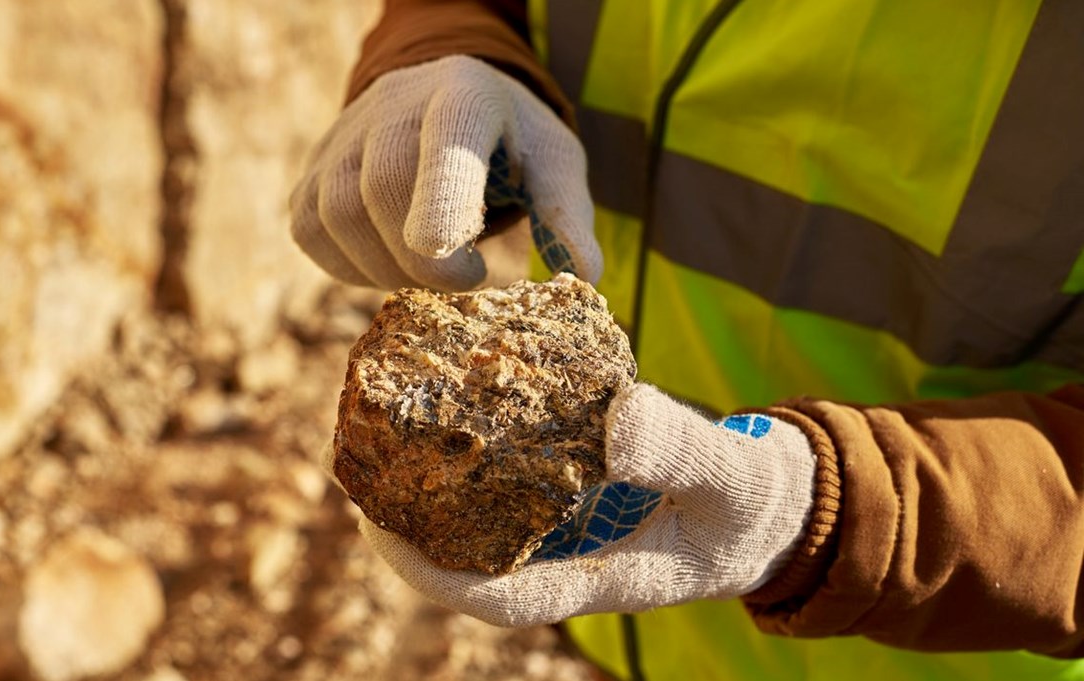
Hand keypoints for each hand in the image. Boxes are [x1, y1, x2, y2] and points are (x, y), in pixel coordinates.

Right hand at [289, 55, 601, 290]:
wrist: (440, 107)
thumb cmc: (510, 146)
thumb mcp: (553, 166)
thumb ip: (567, 214)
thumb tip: (586, 276)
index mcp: (467, 94)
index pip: (447, 141)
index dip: (440, 195)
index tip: (442, 248)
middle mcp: (394, 103)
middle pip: (385, 188)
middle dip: (426, 261)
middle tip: (468, 279)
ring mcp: (342, 135)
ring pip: (338, 215)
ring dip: (387, 269)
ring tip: (432, 271)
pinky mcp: (311, 171)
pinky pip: (311, 232)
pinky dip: (351, 266)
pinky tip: (390, 260)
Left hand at [357, 384, 816, 626]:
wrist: (777, 502)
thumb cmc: (757, 505)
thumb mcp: (733, 478)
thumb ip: (682, 451)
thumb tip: (613, 419)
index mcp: (601, 578)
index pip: (500, 595)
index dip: (432, 572)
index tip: (377, 532)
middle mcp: (573, 557)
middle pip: (472, 556)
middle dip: (409, 523)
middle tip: (358, 466)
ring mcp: (574, 526)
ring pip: (487, 518)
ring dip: (436, 483)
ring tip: (387, 429)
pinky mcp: (580, 490)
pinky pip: (519, 475)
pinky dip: (484, 446)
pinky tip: (460, 398)